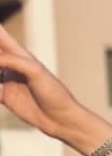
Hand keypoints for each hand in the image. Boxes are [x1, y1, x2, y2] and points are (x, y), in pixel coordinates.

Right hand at [0, 24, 94, 145]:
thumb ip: (15, 61)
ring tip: (1, 82)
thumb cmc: (55, 93)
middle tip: (2, 68)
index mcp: (20, 55)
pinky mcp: (4, 97)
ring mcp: (7, 81)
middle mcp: (11, 66)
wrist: (61, 120)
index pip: (2, 36)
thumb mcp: (36, 72)